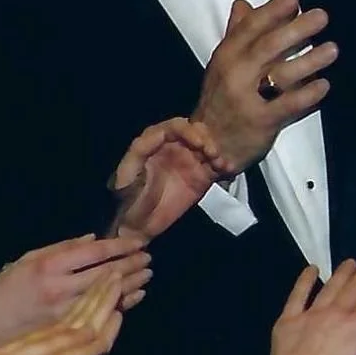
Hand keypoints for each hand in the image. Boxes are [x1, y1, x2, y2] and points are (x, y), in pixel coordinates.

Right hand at [0, 234, 150, 346]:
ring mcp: (65, 312)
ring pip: (108, 297)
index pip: (94, 253)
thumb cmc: (7, 288)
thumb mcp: (28, 259)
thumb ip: (62, 248)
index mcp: (49, 266)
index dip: (121, 246)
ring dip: (132, 285)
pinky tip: (135, 297)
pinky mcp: (68, 329)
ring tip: (147, 275)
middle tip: (148, 258)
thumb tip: (94, 239)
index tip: (140, 242)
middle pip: (106, 275)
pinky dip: (121, 305)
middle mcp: (59, 288)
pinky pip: (102, 314)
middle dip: (131, 265)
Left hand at [107, 117, 222, 241]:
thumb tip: (160, 133)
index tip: (198, 144)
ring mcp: (188, 162)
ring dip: (216, 151)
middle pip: (194, 132)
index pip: (174, 127)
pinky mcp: (200, 178)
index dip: (187, 131)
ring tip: (220, 163)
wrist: (136, 226)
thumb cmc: (126, 200)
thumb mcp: (127, 174)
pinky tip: (228, 170)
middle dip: (205, 138)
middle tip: (212, 153)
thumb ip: (140, 152)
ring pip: (207, 147)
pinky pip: (215, 167)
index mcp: (154, 143)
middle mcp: (174, 147)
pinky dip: (224, 165)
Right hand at [193, 0, 336, 173]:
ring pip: (283, 74)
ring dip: (310, 60)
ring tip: (331, 49)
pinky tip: (324, 84)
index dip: (272, 10)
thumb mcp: (221, 65)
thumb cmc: (221, 99)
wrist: (208, 146)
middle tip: (322, 17)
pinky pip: (289, 104)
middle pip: (269, 46)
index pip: (250, 27)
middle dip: (297, 28)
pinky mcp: (262, 121)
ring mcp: (248, 99)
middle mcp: (236, 74)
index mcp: (226, 55)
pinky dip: (309, 93)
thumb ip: (236, 34)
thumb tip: (243, 4)